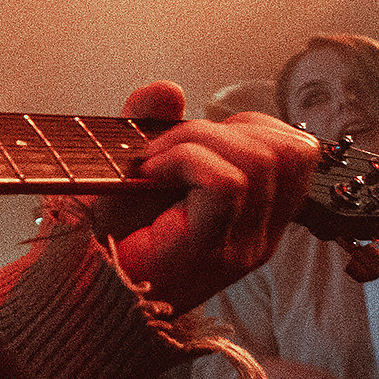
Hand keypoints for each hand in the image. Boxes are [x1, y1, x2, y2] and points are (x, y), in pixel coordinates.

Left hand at [96, 81, 319, 314]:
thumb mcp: (135, 168)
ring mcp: (242, 245)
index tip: (193, 140)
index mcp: (258, 215)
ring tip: (153, 164)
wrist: (80, 288)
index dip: (249, 126)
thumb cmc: (108, 235)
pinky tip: (148, 177)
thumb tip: (169, 90)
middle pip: (290, 151)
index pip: (299, 153)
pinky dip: (183, 161)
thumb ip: (155, 125)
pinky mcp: (213, 250)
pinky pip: (227, 182)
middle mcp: (261, 232)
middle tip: (163, 152)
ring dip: (196, 141)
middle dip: (221, 128)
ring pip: (261, 160)